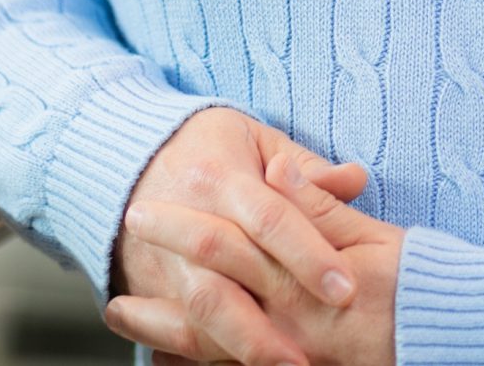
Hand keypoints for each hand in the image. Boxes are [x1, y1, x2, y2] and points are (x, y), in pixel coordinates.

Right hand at [112, 149, 401, 365]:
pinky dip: (198, 351)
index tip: (346, 289)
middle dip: (265, 324)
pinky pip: (171, 325)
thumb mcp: (257, 140)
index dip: (308, 255)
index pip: (269, 218)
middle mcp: (184, 218)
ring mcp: (160, 257)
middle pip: (224, 278)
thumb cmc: (207, 147)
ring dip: (236, 345)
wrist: (127, 156)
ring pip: (196, 309)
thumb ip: (307, 168)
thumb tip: (356, 180)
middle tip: (307, 357)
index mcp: (219, 176)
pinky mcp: (145, 284)